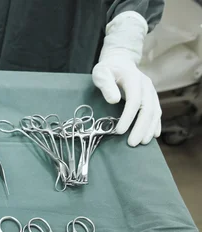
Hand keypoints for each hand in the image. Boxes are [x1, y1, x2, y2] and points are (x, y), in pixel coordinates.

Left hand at [92, 11, 161, 146]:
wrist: (120, 61)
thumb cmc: (108, 69)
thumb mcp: (101, 73)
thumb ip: (106, 84)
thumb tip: (113, 100)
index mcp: (134, 79)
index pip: (134, 100)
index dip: (128, 117)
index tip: (119, 131)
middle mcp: (146, 86)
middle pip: (147, 109)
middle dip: (141, 127)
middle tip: (132, 143)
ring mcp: (151, 92)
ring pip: (155, 112)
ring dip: (150, 128)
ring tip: (142, 143)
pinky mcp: (151, 97)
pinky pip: (157, 112)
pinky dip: (155, 124)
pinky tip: (153, 135)